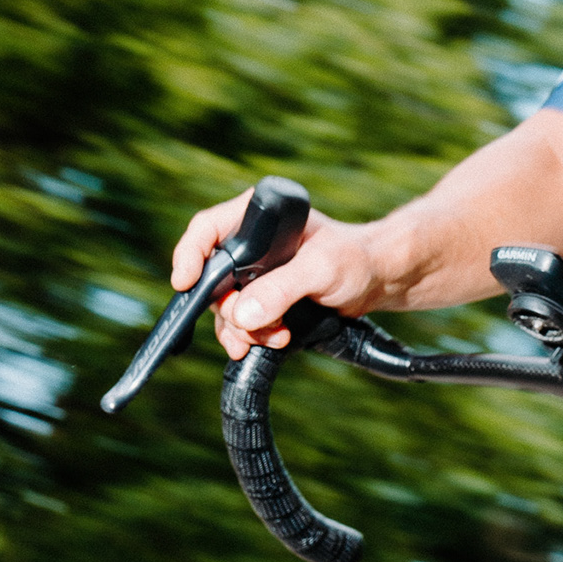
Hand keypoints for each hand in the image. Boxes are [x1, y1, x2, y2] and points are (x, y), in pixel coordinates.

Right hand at [170, 187, 392, 361]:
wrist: (377, 281)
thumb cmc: (355, 259)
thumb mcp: (320, 270)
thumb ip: (282, 289)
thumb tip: (243, 314)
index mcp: (256, 218)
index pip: (206, 230)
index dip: (189, 255)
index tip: (185, 283)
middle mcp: (249, 244)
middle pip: (211, 278)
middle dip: (227, 309)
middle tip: (250, 327)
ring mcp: (254, 274)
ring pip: (225, 305)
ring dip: (242, 328)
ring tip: (276, 337)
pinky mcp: (264, 299)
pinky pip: (241, 321)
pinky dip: (249, 336)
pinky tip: (269, 343)